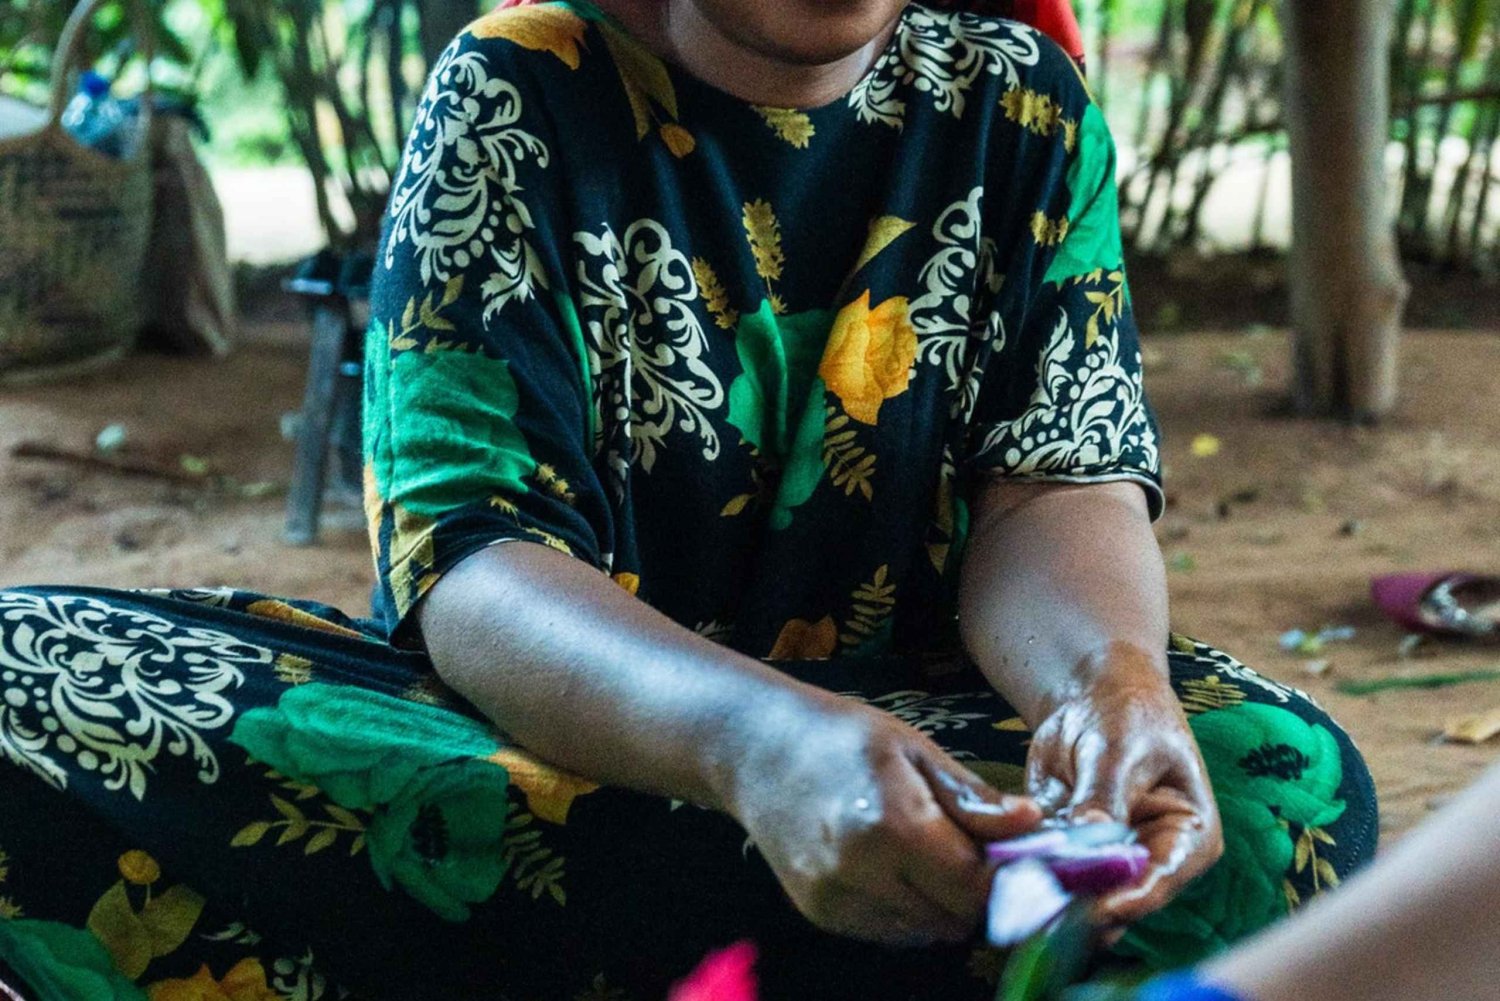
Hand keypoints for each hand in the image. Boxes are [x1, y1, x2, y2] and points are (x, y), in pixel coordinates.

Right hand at [723, 694, 1041, 946]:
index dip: (1005, 881)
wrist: (755, 748)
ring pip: (923, 932)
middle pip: (953, 919)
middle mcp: (861, 872)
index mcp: (893, 825)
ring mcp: (835, 898)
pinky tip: (891, 867)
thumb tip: (1032, 824)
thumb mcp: (914, 749)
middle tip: (969, 853)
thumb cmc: (841, 736)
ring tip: (927, 855)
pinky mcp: (819, 913)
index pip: (975, 887)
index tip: (1015, 860)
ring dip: (940, 906)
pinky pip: (887, 932)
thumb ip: (972, 798)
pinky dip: (904, 910)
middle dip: (974, 894)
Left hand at [1025, 651, 1222, 926]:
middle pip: (1116, 897)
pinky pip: (1041, 867)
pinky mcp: (1064, 851)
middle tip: (1042, 906)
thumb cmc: (1127, 715)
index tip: (1096, 910)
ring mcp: (1105, 861)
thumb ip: (1104, 794)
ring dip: (1042, 892)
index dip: (1129, 899)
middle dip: (1078, 904)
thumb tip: (1091, 836)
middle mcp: (1148, 861)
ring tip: (1015, 890)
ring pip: (1074, 891)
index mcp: (1187, 839)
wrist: (1095, 698)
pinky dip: (1019, 868)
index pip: (1161, 879)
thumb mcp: (1118, 749)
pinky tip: (998, 864)